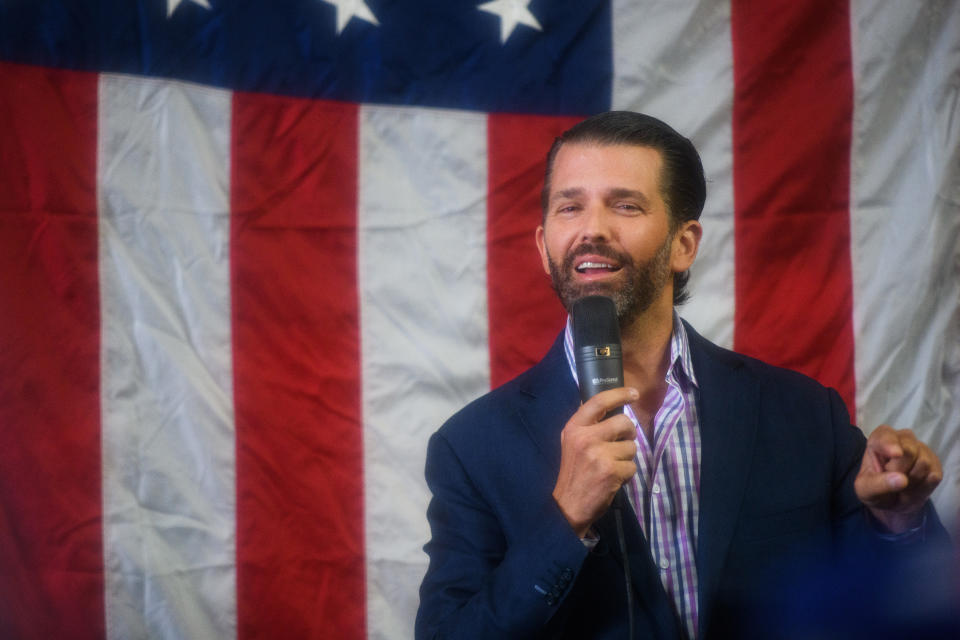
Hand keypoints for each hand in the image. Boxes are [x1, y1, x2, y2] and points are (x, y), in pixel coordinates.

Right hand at [552, 387, 638, 537]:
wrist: (568, 505)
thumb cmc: (573, 473)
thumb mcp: (572, 443)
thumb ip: (588, 427)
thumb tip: (613, 409)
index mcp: (574, 427)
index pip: (599, 401)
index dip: (620, 394)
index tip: (634, 393)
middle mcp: (585, 437)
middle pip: (623, 422)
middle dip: (629, 433)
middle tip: (622, 442)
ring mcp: (599, 454)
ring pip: (631, 446)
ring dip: (626, 457)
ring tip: (611, 467)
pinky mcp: (611, 471)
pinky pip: (633, 466)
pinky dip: (627, 474)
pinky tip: (613, 479)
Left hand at [854, 424, 941, 532]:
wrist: (892, 502)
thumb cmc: (874, 489)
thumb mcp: (866, 489)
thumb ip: (878, 484)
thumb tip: (902, 480)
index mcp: (880, 438)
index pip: (885, 436)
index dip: (890, 444)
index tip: (896, 454)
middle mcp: (903, 439)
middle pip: (909, 452)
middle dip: (900, 472)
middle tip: (890, 481)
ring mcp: (922, 450)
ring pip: (923, 464)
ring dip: (911, 482)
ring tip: (901, 486)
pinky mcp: (935, 465)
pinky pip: (933, 477)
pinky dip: (922, 488)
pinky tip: (913, 488)